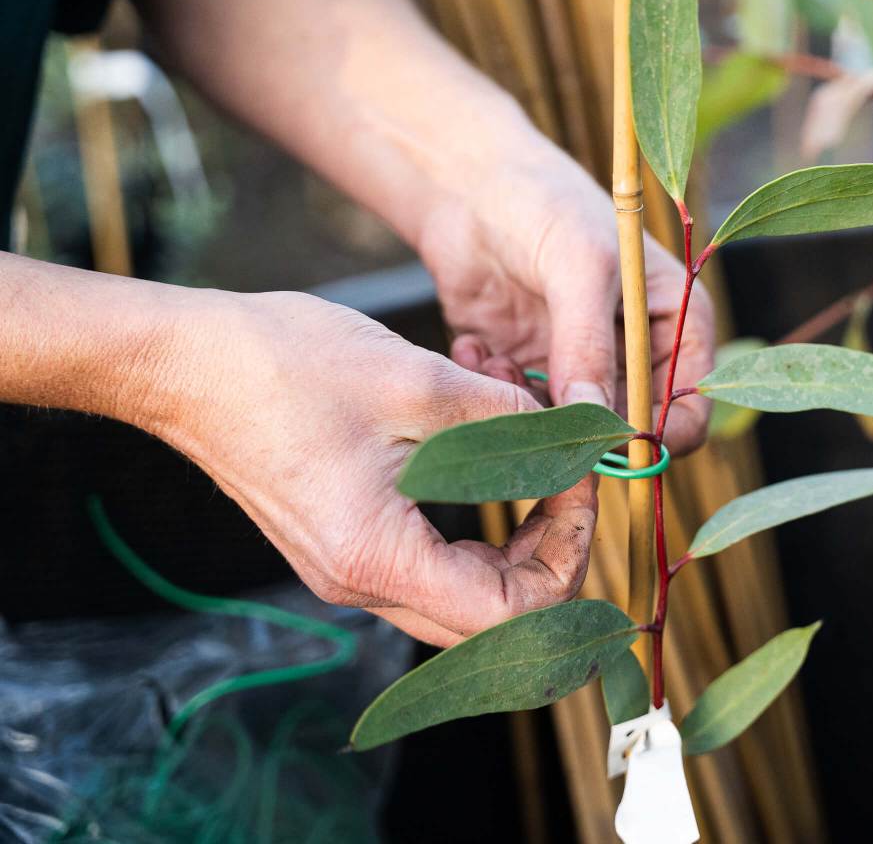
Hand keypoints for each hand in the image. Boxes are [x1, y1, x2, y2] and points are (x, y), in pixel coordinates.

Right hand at [156, 289, 597, 646]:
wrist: (184, 361)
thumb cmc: (284, 366)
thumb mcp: (422, 383)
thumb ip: (511, 421)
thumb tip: (580, 438)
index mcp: (378, 560)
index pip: (512, 618)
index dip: (569, 555)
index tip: (579, 480)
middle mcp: (362, 583)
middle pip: (496, 616)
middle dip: (552, 546)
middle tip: (568, 470)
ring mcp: (350, 567)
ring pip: (470, 584)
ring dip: (517, 523)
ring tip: (531, 440)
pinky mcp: (345, 539)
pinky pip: (435, 555)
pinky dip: (477, 506)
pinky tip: (489, 440)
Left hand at [415, 132, 714, 452]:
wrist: (469, 183)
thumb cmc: (543, 202)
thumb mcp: (578, 266)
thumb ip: (587, 346)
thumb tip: (598, 423)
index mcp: (678, 323)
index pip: (691, 408)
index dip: (659, 436)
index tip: (609, 442)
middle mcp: (638, 353)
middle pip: (630, 431)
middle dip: (583, 427)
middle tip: (536, 404)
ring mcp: (584, 365)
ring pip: (571, 430)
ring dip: (530, 410)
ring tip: (497, 361)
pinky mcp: (533, 371)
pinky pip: (523, 412)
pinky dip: (497, 392)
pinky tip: (476, 348)